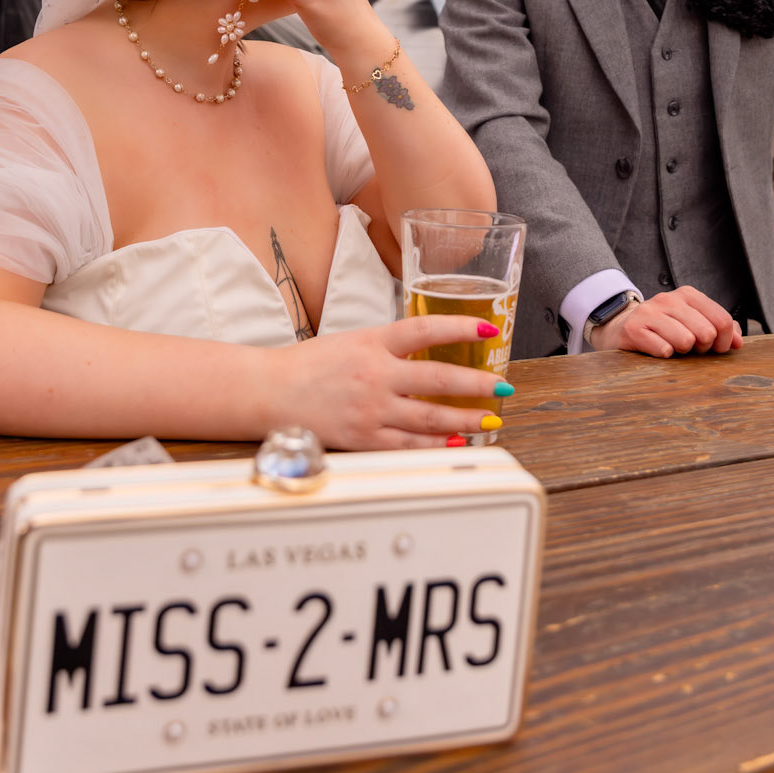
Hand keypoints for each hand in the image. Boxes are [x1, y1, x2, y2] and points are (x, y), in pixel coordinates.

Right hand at [267, 315, 505, 450]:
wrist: (270, 391)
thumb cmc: (310, 364)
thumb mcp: (353, 340)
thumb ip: (389, 346)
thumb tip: (429, 350)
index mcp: (373, 342)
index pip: (425, 329)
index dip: (460, 327)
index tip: (488, 330)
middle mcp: (376, 374)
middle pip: (439, 378)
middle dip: (478, 383)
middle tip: (503, 386)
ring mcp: (371, 408)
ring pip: (431, 416)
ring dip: (466, 418)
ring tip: (490, 419)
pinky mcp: (364, 437)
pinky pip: (410, 445)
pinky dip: (437, 444)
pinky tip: (457, 442)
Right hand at [588, 287, 741, 357]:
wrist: (620, 327)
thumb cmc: (663, 328)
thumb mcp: (692, 322)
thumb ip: (718, 328)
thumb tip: (738, 342)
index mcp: (687, 295)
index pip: (722, 319)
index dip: (724, 341)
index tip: (715, 349)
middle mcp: (669, 299)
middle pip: (706, 332)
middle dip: (703, 348)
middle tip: (690, 349)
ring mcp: (650, 312)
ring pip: (686, 341)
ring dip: (682, 352)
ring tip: (673, 348)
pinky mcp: (634, 329)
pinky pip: (663, 350)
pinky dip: (664, 356)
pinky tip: (656, 350)